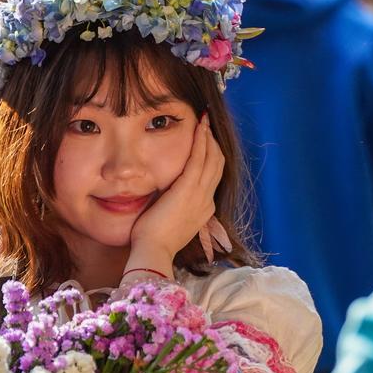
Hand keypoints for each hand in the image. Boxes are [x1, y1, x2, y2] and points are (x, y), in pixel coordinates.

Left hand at [125, 115, 223, 276]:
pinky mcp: (188, 189)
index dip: (213, 157)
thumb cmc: (155, 241)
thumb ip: (175, 208)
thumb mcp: (172, 223)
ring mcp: (200, 194)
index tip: (207, 142)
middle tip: (208, 125)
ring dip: (209, 137)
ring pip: (212, 158)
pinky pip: (198, 159)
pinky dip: (200, 141)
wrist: (154, 251)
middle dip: (214, 143)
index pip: (213, 177)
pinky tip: (199, 127)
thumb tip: (166, 196)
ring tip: (204, 121)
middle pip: (218, 164)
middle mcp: (207, 200)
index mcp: (204, 209)